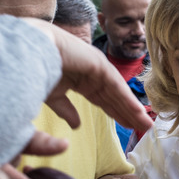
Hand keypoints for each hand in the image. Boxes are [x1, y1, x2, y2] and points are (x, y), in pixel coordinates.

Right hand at [21, 18, 153, 132]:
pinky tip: (138, 112)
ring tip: (147, 124)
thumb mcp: (53, 97)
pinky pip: (117, 87)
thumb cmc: (36, 70)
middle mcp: (94, 74)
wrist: (31, 51)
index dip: (117, 113)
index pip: (104, 100)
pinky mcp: (100, 65)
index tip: (129, 125)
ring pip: (120, 94)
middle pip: (116, 98)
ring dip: (133, 109)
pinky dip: (128, 100)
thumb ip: (66, 110)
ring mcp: (98, 68)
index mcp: (82, 81)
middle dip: (130, 113)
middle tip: (145, 127)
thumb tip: (77, 125)